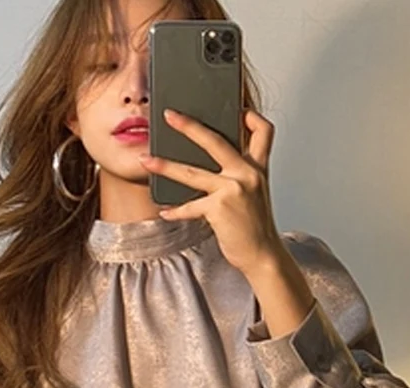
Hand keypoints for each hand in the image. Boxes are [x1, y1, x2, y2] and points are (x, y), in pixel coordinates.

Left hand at [138, 108, 285, 276]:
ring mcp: (233, 190)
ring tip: (146, 161)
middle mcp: (247, 174)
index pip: (263, 131)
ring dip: (165, 166)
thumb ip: (238, 176)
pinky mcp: (220, 208)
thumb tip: (209, 167)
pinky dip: (175, 211)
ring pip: (192, 172)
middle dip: (189, 126)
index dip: (251, 117)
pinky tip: (165, 212)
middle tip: (169, 115)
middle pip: (215, 141)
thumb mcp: (254, 194)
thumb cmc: (255, 227)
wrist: (262, 254)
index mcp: (257, 168)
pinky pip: (190, 206)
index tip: (238, 110)